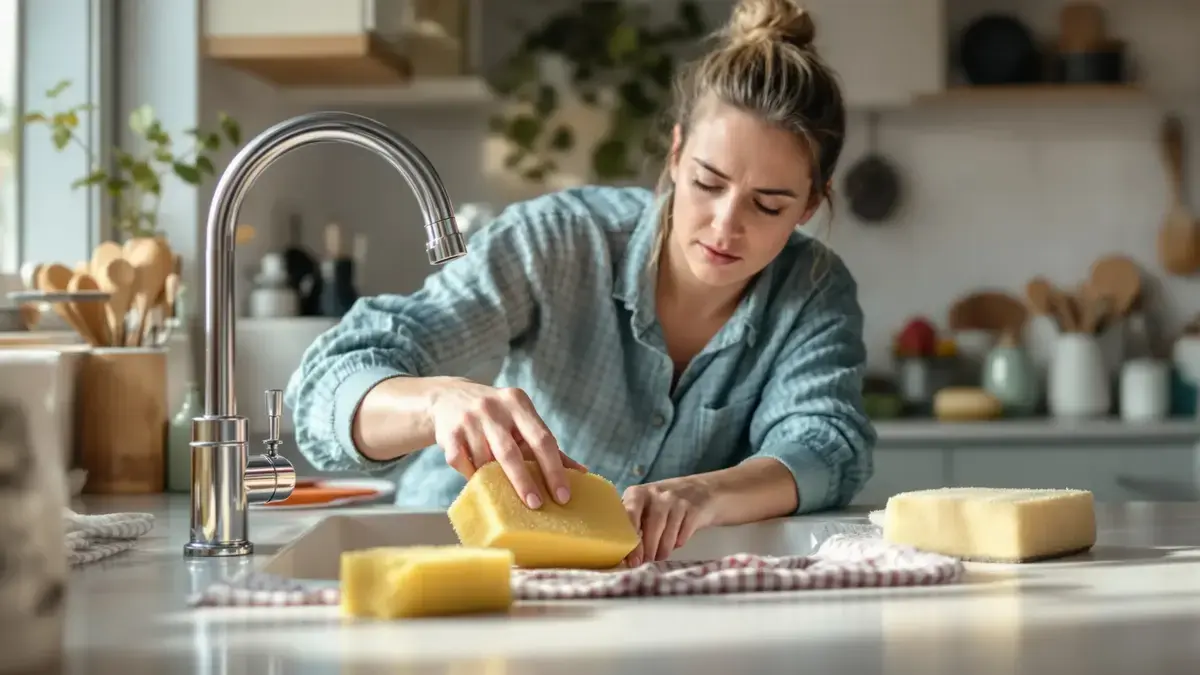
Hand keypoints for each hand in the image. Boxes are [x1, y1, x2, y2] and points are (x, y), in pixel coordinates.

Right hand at [427, 378, 585, 508]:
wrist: (448, 398)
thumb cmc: (497, 416)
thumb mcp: (522, 420)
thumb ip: (548, 446)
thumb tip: (582, 473)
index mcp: (518, 403)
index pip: (542, 439)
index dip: (554, 469)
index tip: (563, 496)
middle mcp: (494, 408)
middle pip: (511, 453)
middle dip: (524, 482)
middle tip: (536, 505)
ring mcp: (469, 419)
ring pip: (484, 461)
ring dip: (493, 478)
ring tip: (498, 486)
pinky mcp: (448, 432)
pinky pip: (462, 463)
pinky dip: (471, 474)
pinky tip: (475, 474)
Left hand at [622, 477, 716, 566]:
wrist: (701, 489)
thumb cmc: (663, 502)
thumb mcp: (645, 504)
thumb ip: (632, 522)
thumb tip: (623, 553)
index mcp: (637, 494)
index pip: (629, 516)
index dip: (630, 542)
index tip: (632, 561)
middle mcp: (656, 494)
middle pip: (651, 527)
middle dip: (648, 550)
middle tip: (647, 561)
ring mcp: (676, 500)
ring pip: (668, 534)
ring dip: (663, 550)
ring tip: (660, 555)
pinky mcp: (694, 509)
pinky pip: (683, 534)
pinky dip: (678, 543)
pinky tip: (675, 544)